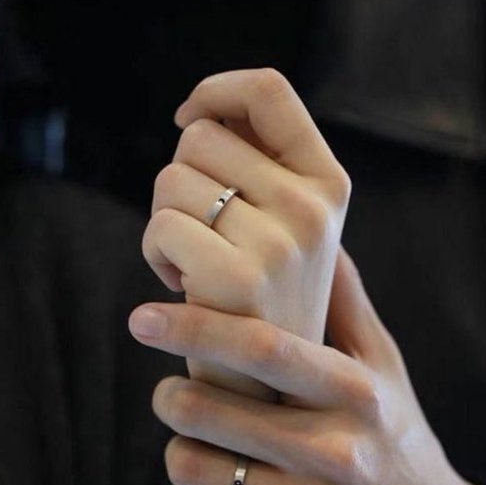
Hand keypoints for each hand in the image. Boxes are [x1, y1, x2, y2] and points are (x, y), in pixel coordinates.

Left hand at [141, 68, 350, 484]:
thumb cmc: (398, 439)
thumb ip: (347, 305)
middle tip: (167, 392)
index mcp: (359, 392)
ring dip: (178, 453)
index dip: (195, 327)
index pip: (264, 348)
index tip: (143, 317)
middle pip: (217, 413)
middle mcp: (343, 451)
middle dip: (173, 397)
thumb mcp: (387, 371)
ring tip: (188, 442)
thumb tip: (321, 235)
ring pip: (202, 473)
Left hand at [142, 68, 350, 345]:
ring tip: (196, 267)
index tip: (188, 120)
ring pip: (171, 180)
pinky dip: (155, 254)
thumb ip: (261, 166)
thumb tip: (203, 110)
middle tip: (201, 234)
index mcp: (330, 185)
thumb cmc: (261, 300)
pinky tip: (182, 287)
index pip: (269, 90)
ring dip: (165, 222)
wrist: (273, 393)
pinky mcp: (239, 282)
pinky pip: (160, 227)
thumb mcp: (287, 229)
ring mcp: (282, 245)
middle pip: (200, 136)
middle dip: (180, 179)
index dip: (214, 92)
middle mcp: (315, 208)